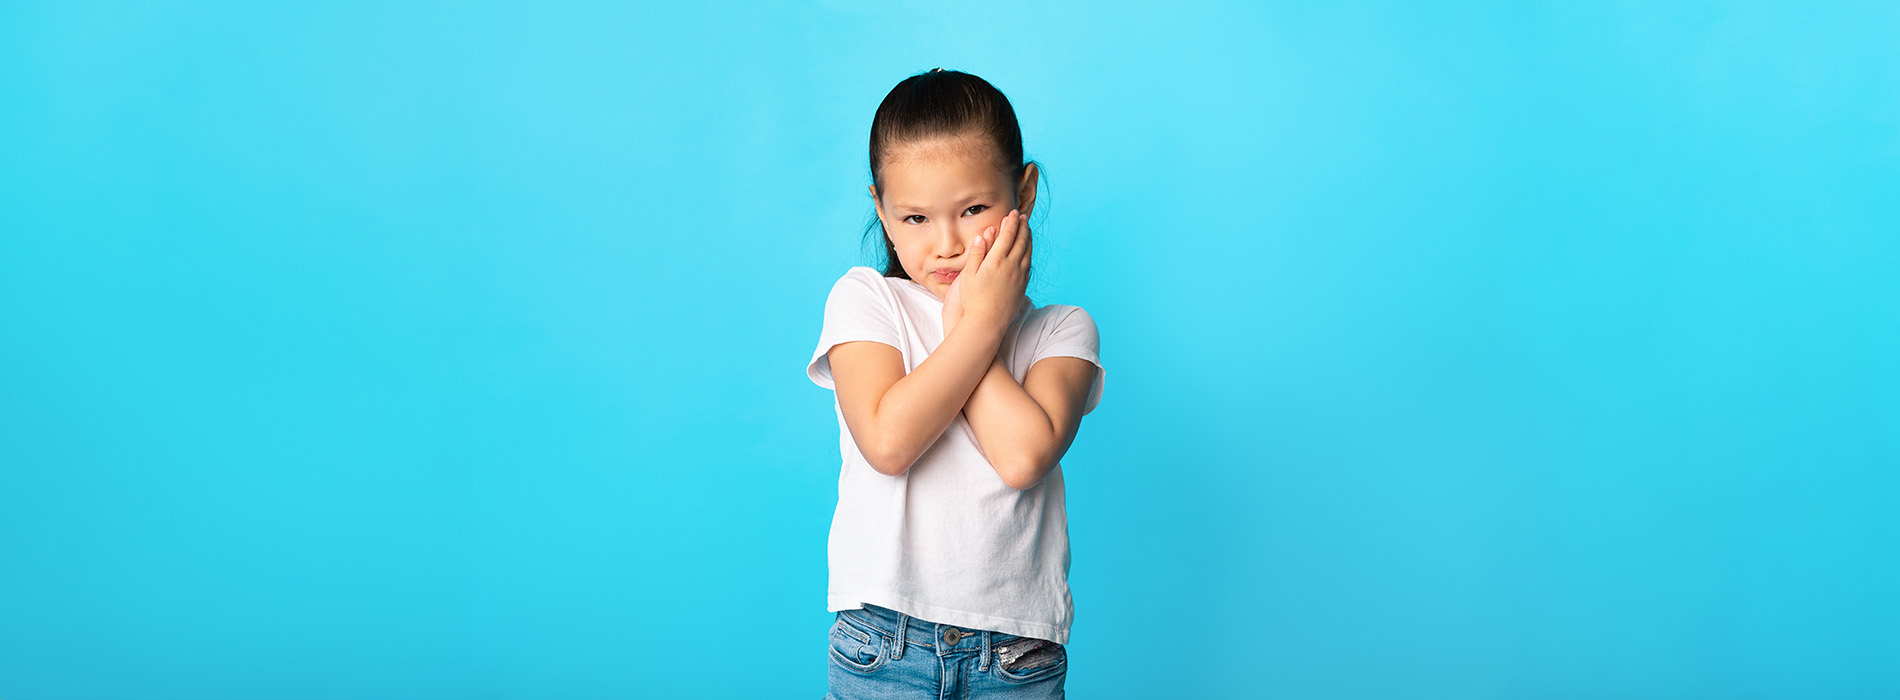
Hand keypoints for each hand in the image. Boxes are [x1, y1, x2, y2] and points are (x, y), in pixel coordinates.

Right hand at [957, 209, 1030, 333]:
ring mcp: (1019, 276)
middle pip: (1020, 241)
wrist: (987, 322)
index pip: (1007, 235)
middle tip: (1023, 216)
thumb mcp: (969, 276)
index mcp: (996, 261)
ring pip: (1028, 252)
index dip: (1010, 222)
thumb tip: (980, 235)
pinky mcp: (1023, 286)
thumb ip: (976, 254)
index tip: (1013, 213)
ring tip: (1027, 230)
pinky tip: (1028, 251)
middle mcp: (1011, 266)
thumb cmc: (973, 300)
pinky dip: (1029, 253)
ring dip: (1028, 238)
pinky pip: (1029, 264)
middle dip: (1022, 226)